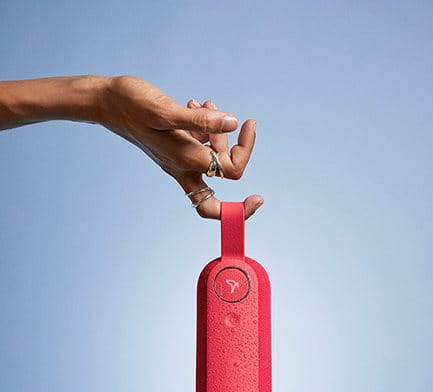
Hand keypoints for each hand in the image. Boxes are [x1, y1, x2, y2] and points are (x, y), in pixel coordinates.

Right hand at [100, 76, 263, 219]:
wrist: (106, 102)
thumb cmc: (130, 106)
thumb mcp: (165, 111)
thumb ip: (201, 120)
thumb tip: (233, 122)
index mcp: (185, 161)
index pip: (230, 174)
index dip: (246, 167)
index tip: (254, 161)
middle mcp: (183, 166)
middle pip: (224, 176)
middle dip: (237, 149)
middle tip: (241, 123)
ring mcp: (179, 158)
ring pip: (213, 157)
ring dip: (220, 132)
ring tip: (206, 105)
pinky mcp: (175, 147)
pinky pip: (200, 143)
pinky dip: (205, 126)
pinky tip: (194, 105)